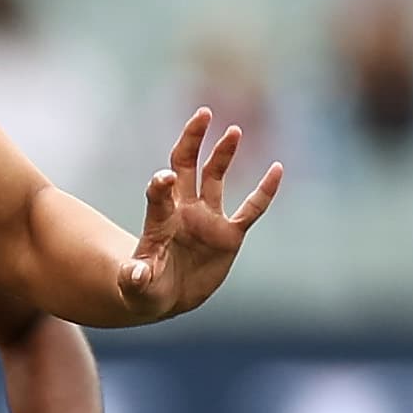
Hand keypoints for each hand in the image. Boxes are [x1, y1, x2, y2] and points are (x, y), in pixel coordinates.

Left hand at [124, 109, 280, 319]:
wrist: (166, 297)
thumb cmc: (145, 289)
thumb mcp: (137, 287)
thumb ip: (135, 277)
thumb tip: (135, 273)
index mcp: (159, 221)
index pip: (158, 194)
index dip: (160, 185)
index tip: (164, 177)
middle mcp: (183, 212)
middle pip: (186, 167)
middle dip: (193, 141)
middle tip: (202, 114)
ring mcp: (207, 220)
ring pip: (216, 178)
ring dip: (223, 154)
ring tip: (233, 131)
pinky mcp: (229, 235)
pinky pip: (252, 209)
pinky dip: (265, 191)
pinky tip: (277, 168)